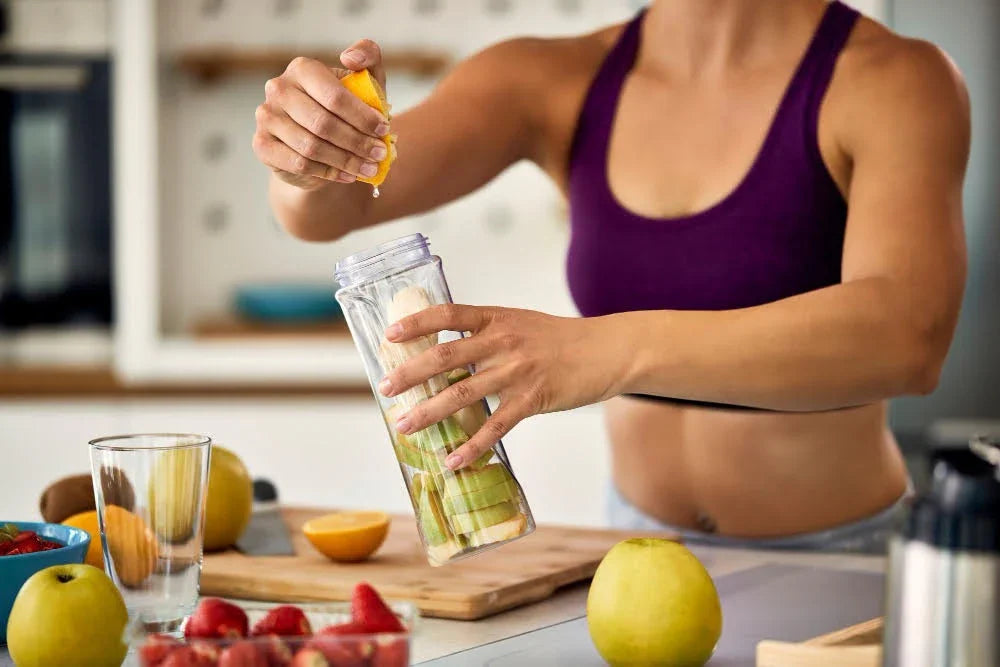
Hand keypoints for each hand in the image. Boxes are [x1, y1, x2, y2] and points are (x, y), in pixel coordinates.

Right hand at [252, 39, 389, 189]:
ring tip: (369, 168)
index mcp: (303, 69)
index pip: (335, 96)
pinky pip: (298, 163)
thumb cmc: (345, 110)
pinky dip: (328, 172)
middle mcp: (278, 88)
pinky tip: (347, 175)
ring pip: (311, 146)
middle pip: (323, 123)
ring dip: (346, 160)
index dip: (362, 116)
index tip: (384, 130)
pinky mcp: (262, 144)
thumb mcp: (363, 82)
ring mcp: (266, 116)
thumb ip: (368, 57)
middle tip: (379, 154)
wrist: (318, 144)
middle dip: (357, 142)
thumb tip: (351, 57)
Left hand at [377, 306, 626, 469]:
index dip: (415, 323)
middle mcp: (503, 341)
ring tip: (404, 426)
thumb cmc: (560, 339)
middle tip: (385, 388)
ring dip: (429, 412)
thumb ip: (487, 333)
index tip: (389, 336)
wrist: (606, 350)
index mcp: (497, 318)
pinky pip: (495, 426)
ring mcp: (517, 371)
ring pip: (463, 393)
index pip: (447, 314)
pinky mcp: (533, 399)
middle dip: (410, 374)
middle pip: (445, 357)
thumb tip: (446, 354)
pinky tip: (453, 460)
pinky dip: (472, 446)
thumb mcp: (521, 323)